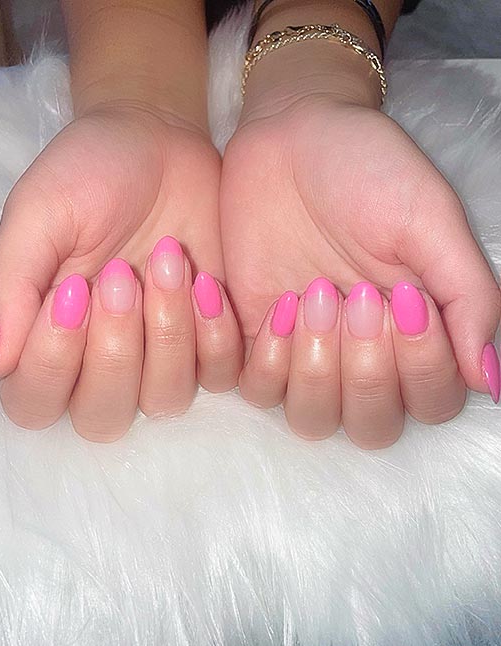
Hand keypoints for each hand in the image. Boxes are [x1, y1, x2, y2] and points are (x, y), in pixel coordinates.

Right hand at [0, 104, 241, 440]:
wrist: (162, 142)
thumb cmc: (90, 175)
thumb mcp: (38, 215)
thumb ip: (9, 287)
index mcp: (46, 339)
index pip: (35, 401)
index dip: (52, 361)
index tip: (73, 289)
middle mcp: (102, 362)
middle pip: (101, 416)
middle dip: (114, 349)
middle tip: (122, 273)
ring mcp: (161, 358)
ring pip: (163, 399)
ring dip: (167, 334)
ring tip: (168, 260)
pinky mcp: (213, 343)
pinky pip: (221, 376)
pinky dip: (217, 334)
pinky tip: (210, 282)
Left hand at [221, 49, 499, 447]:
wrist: (288, 133)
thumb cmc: (366, 169)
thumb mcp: (430, 220)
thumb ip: (467, 298)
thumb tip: (488, 381)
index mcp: (416, 332)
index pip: (432, 401)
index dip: (419, 367)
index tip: (401, 296)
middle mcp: (362, 354)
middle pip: (372, 426)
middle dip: (364, 369)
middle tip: (353, 294)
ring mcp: (305, 351)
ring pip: (311, 419)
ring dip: (313, 368)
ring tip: (310, 294)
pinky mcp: (254, 338)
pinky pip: (255, 390)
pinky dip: (263, 358)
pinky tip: (275, 301)